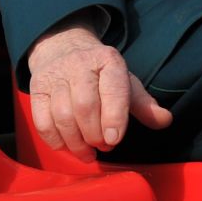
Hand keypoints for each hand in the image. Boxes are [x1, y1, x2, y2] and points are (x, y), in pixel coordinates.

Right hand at [26, 19, 172, 158]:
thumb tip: (165, 120)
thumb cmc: (100, 74)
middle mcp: (80, 64)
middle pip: (85, 105)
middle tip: (103, 146)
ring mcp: (55, 75)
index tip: (115, 139)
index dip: (114, 117)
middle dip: (94, 134)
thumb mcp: (125, 83)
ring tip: (87, 151)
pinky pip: (42, 121)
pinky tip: (66, 145)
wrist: (64, 49)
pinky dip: (54, 140)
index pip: (113, 89)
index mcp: (108, 61)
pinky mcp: (36, 88)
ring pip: (62, 115)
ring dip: (75, 142)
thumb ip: (144, 105)